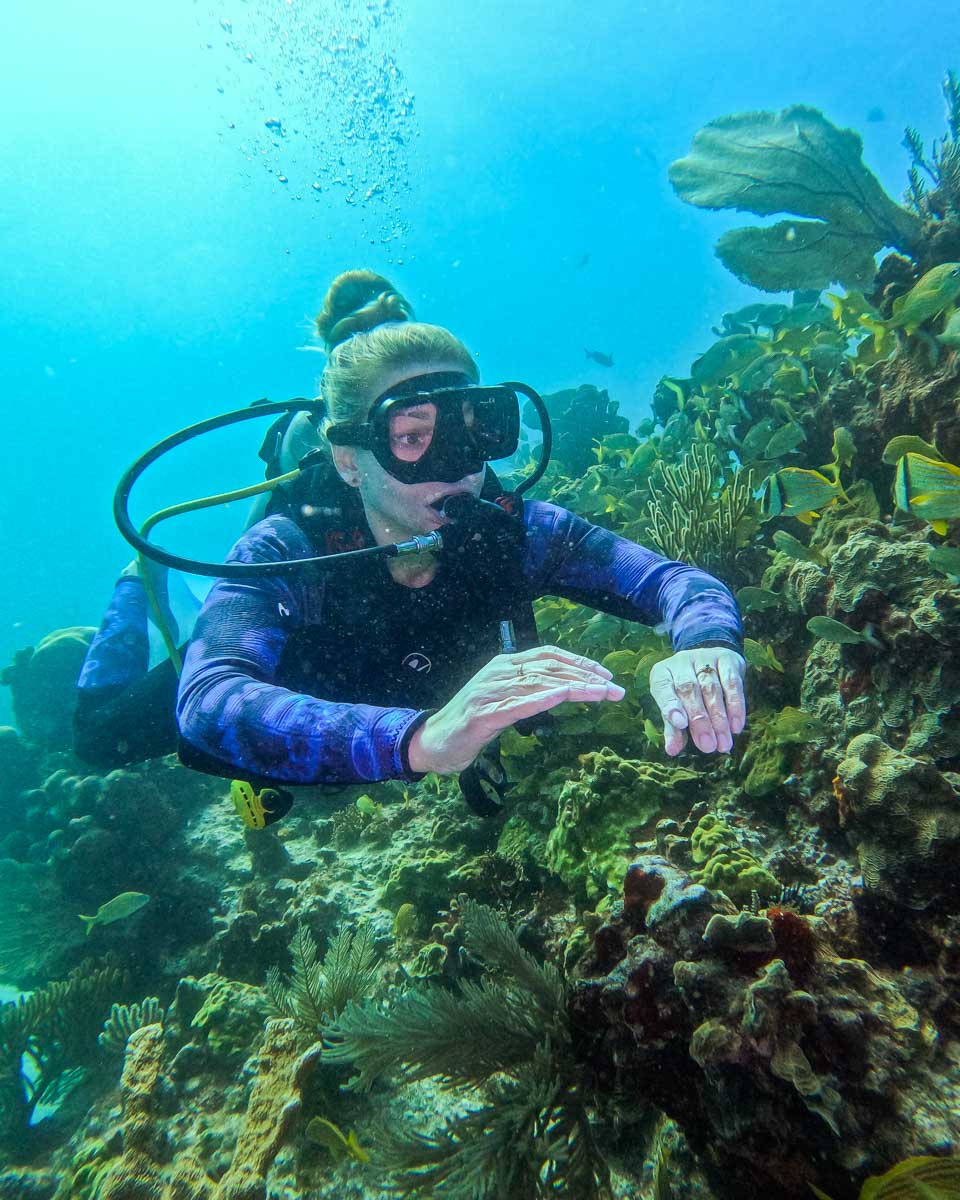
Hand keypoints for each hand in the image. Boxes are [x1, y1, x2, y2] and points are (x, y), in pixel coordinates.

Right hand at [407, 645, 624, 774]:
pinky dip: (543, 698)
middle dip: (587, 676)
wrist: (433, 741)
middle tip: (615, 689)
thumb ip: (527, 690)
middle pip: (551, 668)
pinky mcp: (484, 714)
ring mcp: (491, 692)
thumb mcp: (503, 699)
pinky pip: (519, 704)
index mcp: (504, 665)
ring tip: (602, 694)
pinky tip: (563, 696)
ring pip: (541, 684)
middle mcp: (499, 672)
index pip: (548, 655)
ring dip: (576, 687)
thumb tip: (561, 687)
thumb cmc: (470, 723)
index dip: (579, 662)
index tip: (606, 675)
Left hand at [649, 647, 745, 756]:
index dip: (671, 706)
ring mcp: (704, 658)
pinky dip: (735, 705)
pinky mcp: (726, 659)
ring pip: (712, 688)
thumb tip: (672, 750)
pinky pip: (732, 683)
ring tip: (723, 743)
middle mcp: (681, 662)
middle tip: (708, 745)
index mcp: (662, 674)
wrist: (709, 659)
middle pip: (689, 690)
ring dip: (719, 719)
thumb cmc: (686, 691)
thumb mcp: (675, 706)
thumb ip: (673, 728)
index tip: (681, 724)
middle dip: (700, 720)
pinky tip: (736, 725)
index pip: (663, 688)